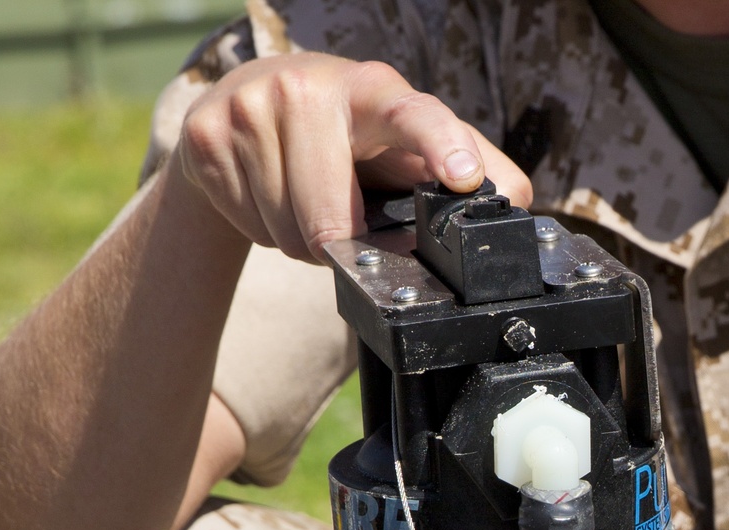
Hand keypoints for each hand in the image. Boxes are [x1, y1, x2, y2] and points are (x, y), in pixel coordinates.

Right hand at [174, 52, 531, 261]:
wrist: (244, 117)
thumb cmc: (345, 139)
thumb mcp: (405, 146)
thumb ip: (468, 170)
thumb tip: (521, 205)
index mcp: (373, 90)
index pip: (412, 112)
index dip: (441, 143)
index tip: (464, 176)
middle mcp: (310, 87)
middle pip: (332, 223)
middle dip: (340, 244)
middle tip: (342, 219)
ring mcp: (252, 107)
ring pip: (289, 235)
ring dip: (301, 242)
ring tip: (301, 202)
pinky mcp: (206, 137)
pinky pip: (249, 229)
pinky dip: (262, 231)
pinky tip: (266, 195)